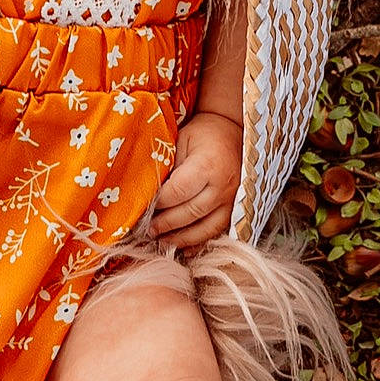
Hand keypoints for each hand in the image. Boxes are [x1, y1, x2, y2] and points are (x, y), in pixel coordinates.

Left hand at [149, 112, 242, 252]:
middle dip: (166, 224)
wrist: (233, 133)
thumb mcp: (181, 142)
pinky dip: (198, 243)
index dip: (158, 202)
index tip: (143, 206)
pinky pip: (218, 234)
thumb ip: (168, 167)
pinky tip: (182, 247)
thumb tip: (147, 194)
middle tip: (147, 229)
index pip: (178, 191)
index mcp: (208, 165)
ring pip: (205, 229)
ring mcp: (233, 201)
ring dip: (180, 238)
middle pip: (190, 213)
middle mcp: (224, 186)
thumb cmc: (202, 136)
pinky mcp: (237, 211)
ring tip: (160, 240)